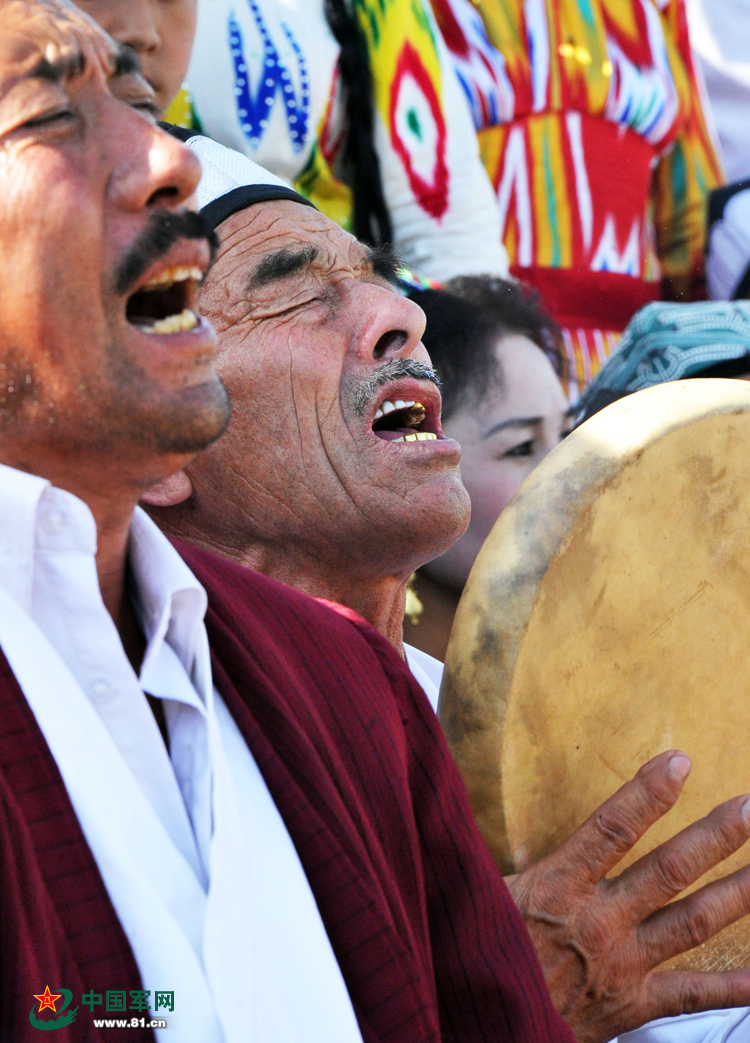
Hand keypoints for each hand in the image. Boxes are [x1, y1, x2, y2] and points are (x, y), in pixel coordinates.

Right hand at [506, 751, 749, 1042]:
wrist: (487, 1024)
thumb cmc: (483, 953)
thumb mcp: (485, 894)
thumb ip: (510, 857)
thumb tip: (480, 809)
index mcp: (558, 888)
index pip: (612, 829)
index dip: (648, 793)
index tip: (679, 761)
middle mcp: (599, 922)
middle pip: (669, 871)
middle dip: (715, 837)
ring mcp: (623, 965)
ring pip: (693, 923)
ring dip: (737, 891)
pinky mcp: (634, 1005)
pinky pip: (694, 994)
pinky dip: (734, 985)